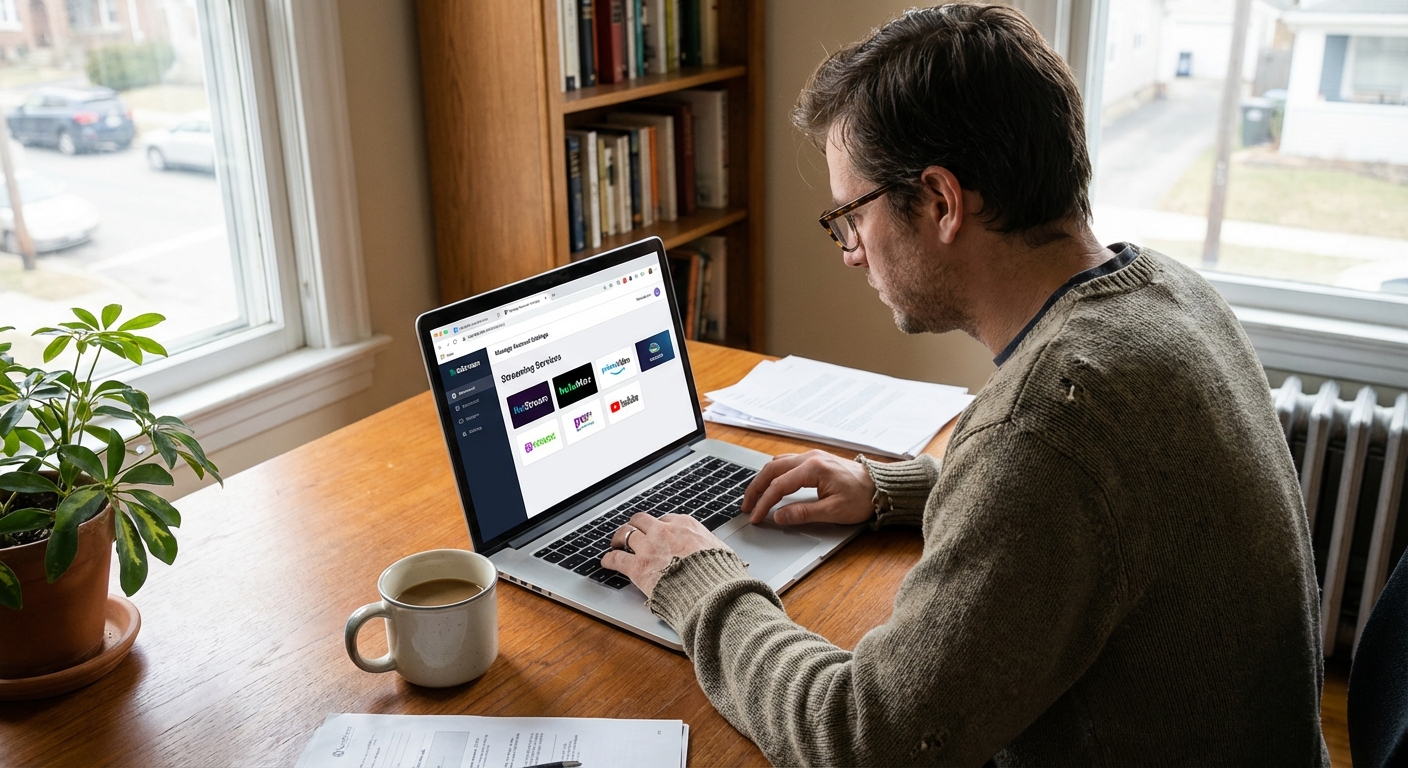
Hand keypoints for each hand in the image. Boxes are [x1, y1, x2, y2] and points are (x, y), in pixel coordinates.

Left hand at [601, 512, 728, 597]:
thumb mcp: (722, 554)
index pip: (667, 519)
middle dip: (636, 526)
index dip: (660, 527)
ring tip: (616, 543)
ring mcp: (649, 547)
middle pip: (642, 520)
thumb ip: (713, 551)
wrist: (711, 590)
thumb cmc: (720, 575)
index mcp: (686, 525)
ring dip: (619, 538)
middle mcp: (665, 531)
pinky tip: (606, 561)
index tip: (658, 533)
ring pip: (625, 533)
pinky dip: (609, 559)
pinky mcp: (637, 566)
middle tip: (632, 533)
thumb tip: (724, 559)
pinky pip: (616, 558)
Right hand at [742, 450, 875, 525]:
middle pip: (771, 470)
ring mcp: (812, 456)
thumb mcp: (833, 511)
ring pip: (776, 464)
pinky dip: (773, 474)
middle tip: (746, 507)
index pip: (779, 486)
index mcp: (814, 468)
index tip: (756, 517)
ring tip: (754, 497)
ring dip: (763, 480)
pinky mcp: (815, 460)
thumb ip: (803, 513)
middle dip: (755, 489)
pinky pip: (786, 463)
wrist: (881, 486)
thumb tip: (779, 517)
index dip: (764, 503)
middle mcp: (810, 457)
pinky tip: (771, 485)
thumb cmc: (862, 498)